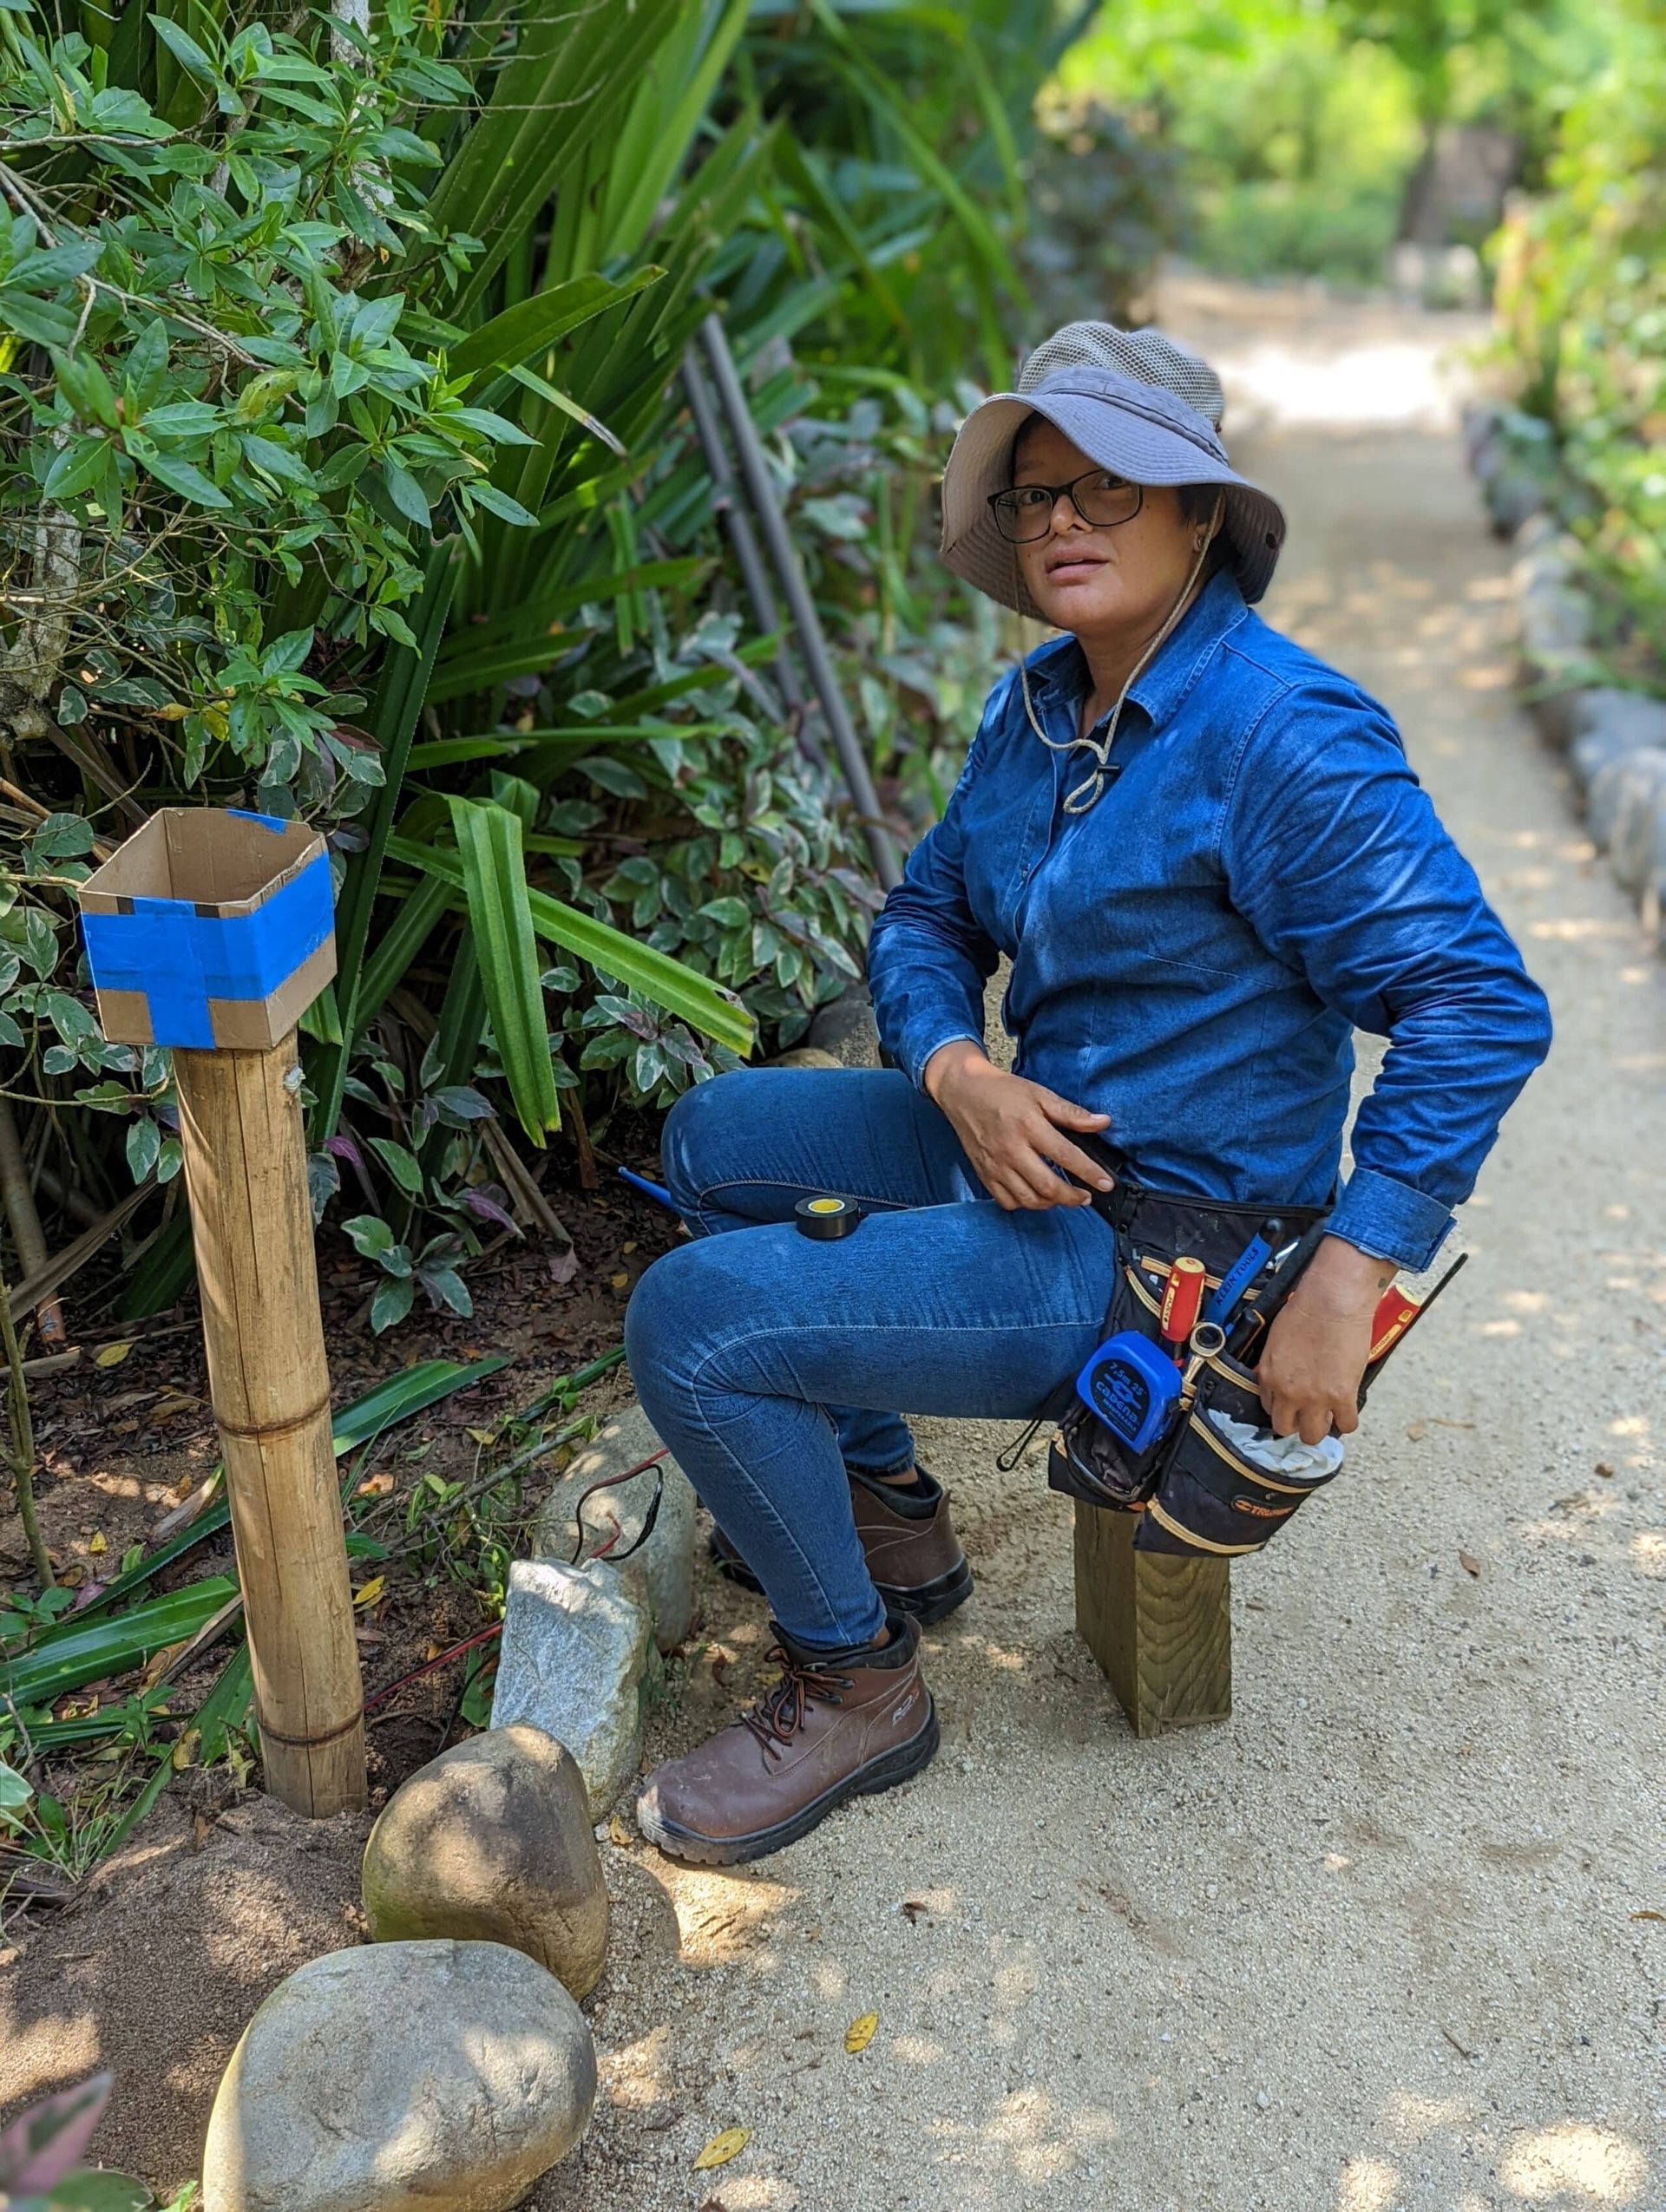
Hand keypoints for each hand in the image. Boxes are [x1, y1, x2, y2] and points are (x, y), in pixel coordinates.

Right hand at [922, 1041, 1113, 1211]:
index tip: (1107, 1184)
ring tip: (1063, 1197)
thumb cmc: (1004, 1092)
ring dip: (1051, 1203)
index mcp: (1029, 1126)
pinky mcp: (984, 1174)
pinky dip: (1024, 1204)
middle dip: (1072, 1197)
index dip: (1090, 1173)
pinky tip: (1035, 1195)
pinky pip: (1006, 1201)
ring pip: (1028, 1198)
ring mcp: (996, 1165)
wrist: (964, 1092)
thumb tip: (1103, 1122)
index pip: (1066, 1156)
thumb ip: (1071, 1113)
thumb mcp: (1040, 1095)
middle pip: (1047, 1185)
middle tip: (1086, 1197)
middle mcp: (1011, 1150)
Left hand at [1256, 1235, 1393, 1444]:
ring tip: (1329, 1416)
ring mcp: (1315, 1398)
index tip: (1293, 1405)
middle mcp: (1288, 1392)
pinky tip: (1348, 1410)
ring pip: (1313, 1435)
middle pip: (1286, 1428)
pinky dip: (1348, 1420)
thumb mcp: (1276, 1339)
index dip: (1283, 1408)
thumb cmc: (1305, 1310)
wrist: (1332, 1302)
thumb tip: (1282, 1375)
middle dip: (1297, 1424)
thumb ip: (1275, 1364)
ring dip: (1321, 1428)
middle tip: (1310, 1414)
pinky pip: (1347, 1425)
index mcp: (1268, 1376)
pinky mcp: (1342, 1396)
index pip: (1269, 1408)